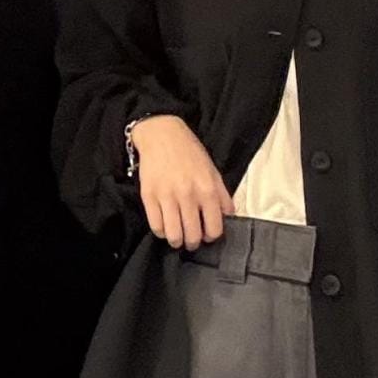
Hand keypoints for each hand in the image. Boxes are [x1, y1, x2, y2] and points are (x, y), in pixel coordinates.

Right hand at [130, 114, 236, 248]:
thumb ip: (223, 196)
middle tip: (191, 238)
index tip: (206, 234)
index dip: (211, 236)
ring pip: (173, 235)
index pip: (214, 229)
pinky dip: (162, 232)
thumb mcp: (213, 171)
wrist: (162, 135)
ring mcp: (167, 197)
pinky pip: (156, 226)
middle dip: (193, 243)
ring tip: (177, 236)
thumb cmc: (189, 153)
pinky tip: (165, 226)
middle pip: (193, 236)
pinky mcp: (149, 197)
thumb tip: (228, 216)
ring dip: (177, 241)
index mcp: (207, 190)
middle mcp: (188, 195)